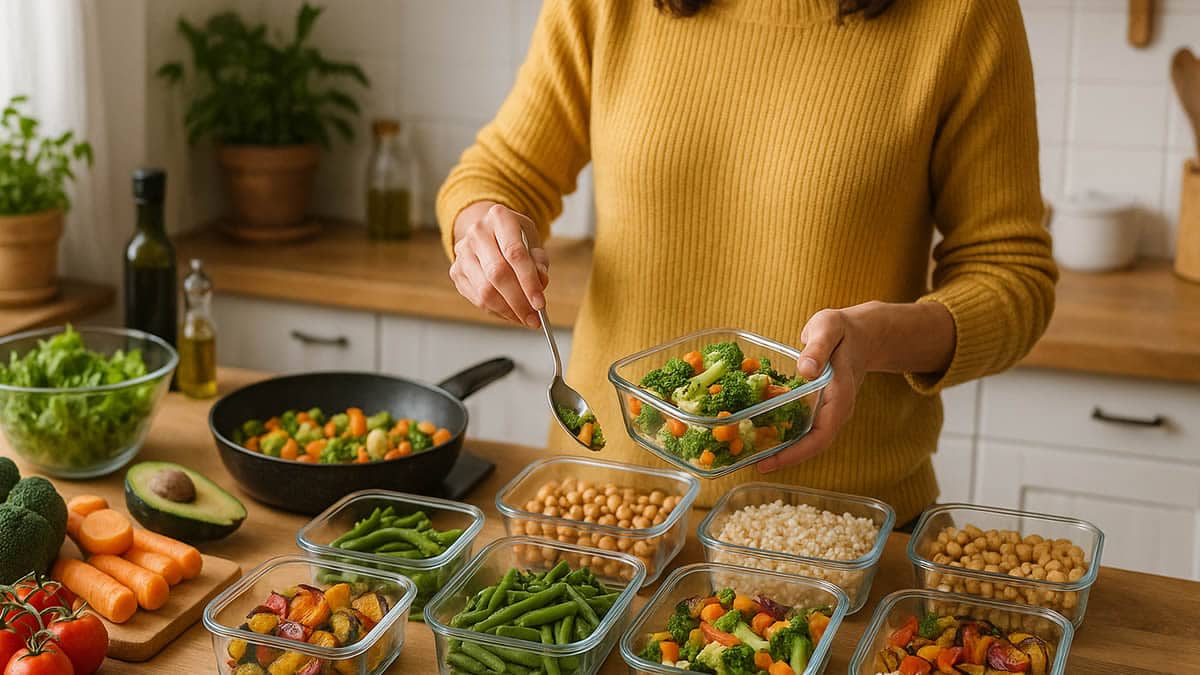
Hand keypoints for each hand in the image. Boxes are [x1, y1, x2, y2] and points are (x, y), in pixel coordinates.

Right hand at [449, 202, 549, 327]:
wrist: (486, 230)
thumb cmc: (513, 236)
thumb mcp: (532, 240)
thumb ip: (539, 260)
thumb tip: (540, 283)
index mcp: (499, 217)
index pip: (515, 254)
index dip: (528, 282)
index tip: (540, 303)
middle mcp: (477, 232)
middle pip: (497, 274)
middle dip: (518, 302)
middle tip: (534, 318)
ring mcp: (462, 252)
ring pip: (484, 290)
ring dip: (507, 310)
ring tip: (524, 318)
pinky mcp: (456, 271)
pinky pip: (476, 298)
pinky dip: (496, 310)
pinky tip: (510, 313)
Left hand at [755, 306, 872, 472]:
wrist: (861, 334)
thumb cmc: (843, 330)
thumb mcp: (830, 328)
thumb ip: (818, 347)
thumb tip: (806, 370)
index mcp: (840, 396)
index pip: (821, 436)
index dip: (795, 453)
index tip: (769, 462)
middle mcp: (835, 410)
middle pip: (811, 445)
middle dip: (783, 458)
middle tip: (751, 463)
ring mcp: (827, 410)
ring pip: (805, 438)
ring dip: (781, 448)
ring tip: (750, 452)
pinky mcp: (818, 405)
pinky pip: (801, 424)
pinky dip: (782, 430)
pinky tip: (759, 430)